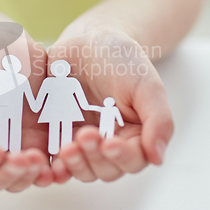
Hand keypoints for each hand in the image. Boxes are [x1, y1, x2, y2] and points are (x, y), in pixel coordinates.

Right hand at [0, 26, 54, 192]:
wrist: (2, 39)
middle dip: (10, 174)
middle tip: (24, 157)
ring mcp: (17, 143)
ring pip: (22, 177)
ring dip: (31, 175)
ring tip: (40, 158)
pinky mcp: (43, 136)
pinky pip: (50, 162)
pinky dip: (55, 169)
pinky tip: (60, 161)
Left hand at [48, 22, 173, 182]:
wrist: (87, 40)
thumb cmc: (121, 59)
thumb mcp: (146, 84)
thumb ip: (159, 119)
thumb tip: (159, 158)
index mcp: (136, 134)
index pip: (134, 159)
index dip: (122, 157)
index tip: (109, 144)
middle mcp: (111, 142)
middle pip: (106, 169)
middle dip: (95, 158)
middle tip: (84, 136)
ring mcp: (83, 141)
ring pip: (82, 169)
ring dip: (75, 164)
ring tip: (66, 148)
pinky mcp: (59, 135)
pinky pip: (57, 159)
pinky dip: (55, 166)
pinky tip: (50, 162)